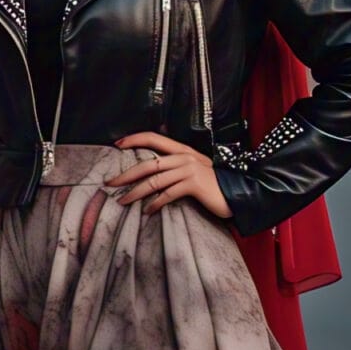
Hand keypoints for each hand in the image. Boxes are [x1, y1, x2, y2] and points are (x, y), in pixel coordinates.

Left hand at [105, 131, 231, 218]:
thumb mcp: (195, 170)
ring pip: (154, 180)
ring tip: (122, 201)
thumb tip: (152, 172)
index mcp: (183, 150)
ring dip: (135, 192)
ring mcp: (190, 170)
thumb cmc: (215, 184)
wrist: (241, 193)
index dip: (134, 139)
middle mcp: (185, 157)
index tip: (117, 145)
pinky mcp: (194, 185)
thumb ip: (176, 167)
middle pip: (148, 163)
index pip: (154, 138)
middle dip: (126, 174)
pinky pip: (168, 194)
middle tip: (109, 183)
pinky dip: (155, 203)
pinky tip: (147, 211)